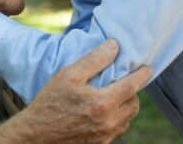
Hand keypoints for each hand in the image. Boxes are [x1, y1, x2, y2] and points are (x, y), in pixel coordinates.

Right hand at [0, 40, 151, 143]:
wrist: (34, 135)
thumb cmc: (49, 103)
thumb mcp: (68, 75)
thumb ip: (93, 60)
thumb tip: (114, 47)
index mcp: (102, 103)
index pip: (132, 86)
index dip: (142, 75)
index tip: (147, 68)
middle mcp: (108, 122)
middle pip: (134, 105)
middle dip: (133, 92)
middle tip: (123, 82)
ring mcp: (105, 137)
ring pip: (127, 120)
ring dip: (125, 107)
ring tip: (113, 96)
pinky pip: (117, 131)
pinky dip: (116, 120)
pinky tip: (102, 113)